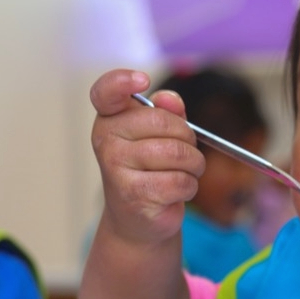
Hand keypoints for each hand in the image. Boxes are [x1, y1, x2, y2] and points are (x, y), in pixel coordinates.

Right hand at [89, 69, 205, 246]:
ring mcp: (116, 167)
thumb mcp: (160, 136)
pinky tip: (175, 192)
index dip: (122, 81)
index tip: (143, 79)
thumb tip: (169, 99)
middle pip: (163, 122)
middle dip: (188, 138)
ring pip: (177, 153)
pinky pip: (180, 180)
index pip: (105, 91)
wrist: (139, 218)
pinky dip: (189, 187)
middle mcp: (106, 140)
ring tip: (183, 172)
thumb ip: (167, 113)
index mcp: (110, 118)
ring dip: (193, 165)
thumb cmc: (151, 170)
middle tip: (186, 151)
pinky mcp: (133, 193)